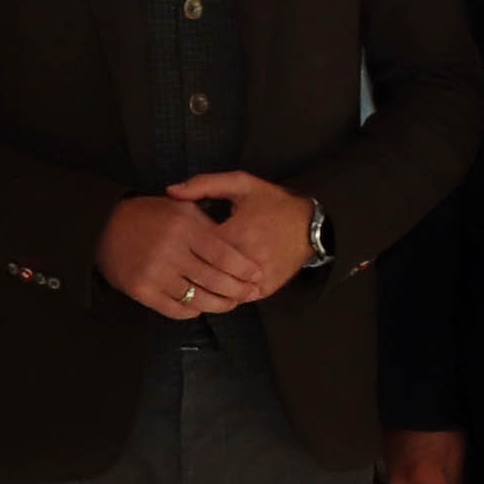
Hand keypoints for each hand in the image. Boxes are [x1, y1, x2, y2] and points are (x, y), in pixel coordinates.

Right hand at [101, 191, 286, 321]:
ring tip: (230, 304)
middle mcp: (170, 250)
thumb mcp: (180, 208)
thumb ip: (207, 223)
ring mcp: (155, 272)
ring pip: (197, 298)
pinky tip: (201, 307)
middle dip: (237, 290)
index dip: (243, 268)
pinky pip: (175, 309)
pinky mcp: (142, 290)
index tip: (256, 274)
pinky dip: (192, 311)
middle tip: (249, 294)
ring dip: (218, 305)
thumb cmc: (148, 216)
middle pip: (214, 279)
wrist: (104, 228)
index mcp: (183, 226)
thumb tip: (237, 245)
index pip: (224, 254)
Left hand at [162, 171, 317, 305]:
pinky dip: (223, 294)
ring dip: (204, 286)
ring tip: (190, 276)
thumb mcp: (241, 184)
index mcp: (237, 232)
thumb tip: (171, 192)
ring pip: (220, 291)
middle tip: (174, 262)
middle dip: (188, 269)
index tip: (174, 241)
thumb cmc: (274, 203)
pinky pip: (237, 299)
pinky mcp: (265, 290)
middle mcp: (248, 259)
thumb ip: (204, 185)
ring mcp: (257, 278)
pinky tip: (213, 285)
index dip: (181, 246)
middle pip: (206, 273)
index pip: (197, 247)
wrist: (312, 225)